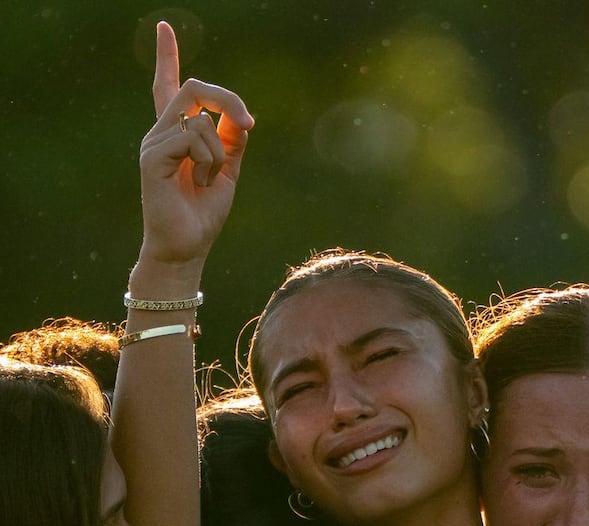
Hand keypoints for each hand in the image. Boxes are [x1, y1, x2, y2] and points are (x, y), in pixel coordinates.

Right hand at [136, 21, 253, 272]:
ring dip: (219, 152)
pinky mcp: (153, 157)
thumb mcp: (227, 172)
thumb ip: (233, 142)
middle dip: (228, 100)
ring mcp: (154, 142)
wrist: (187, 249)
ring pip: (201, 120)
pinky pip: (193, 138)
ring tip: (208, 180)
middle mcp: (161, 132)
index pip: (169, 87)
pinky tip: (200, 182)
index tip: (164, 27)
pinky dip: (209, 161)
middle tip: (248, 123)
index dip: (166, 57)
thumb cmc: (204, 214)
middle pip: (194, 89)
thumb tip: (241, 117)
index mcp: (177, 134)